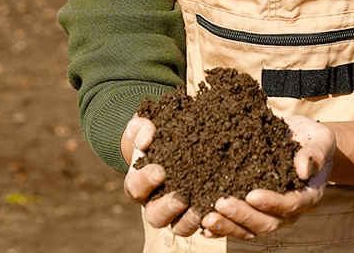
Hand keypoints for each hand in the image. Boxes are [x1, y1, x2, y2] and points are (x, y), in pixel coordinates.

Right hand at [121, 114, 204, 234]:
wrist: (172, 136)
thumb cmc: (155, 132)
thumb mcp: (145, 126)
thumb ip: (141, 129)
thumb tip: (146, 139)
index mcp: (139, 181)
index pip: (136, 187)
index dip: (146, 181)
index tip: (160, 171)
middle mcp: (155, 200)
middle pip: (155, 215)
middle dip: (167, 208)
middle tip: (181, 197)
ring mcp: (177, 210)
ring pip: (178, 226)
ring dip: (188, 221)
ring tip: (200, 210)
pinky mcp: (197, 209)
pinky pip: (201, 224)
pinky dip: (209, 221)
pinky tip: (218, 210)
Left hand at [199, 115, 335, 240]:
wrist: (303, 139)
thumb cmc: (313, 139)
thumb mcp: (321, 140)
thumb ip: (314, 153)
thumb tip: (303, 169)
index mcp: (308, 196)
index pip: (290, 205)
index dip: (271, 202)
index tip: (252, 195)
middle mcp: (289, 211)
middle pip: (266, 222)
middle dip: (243, 216)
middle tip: (221, 203)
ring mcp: (271, 213)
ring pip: (250, 229)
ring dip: (228, 225)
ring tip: (208, 217)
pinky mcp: (255, 209)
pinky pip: (239, 225)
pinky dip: (223, 228)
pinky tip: (205, 225)